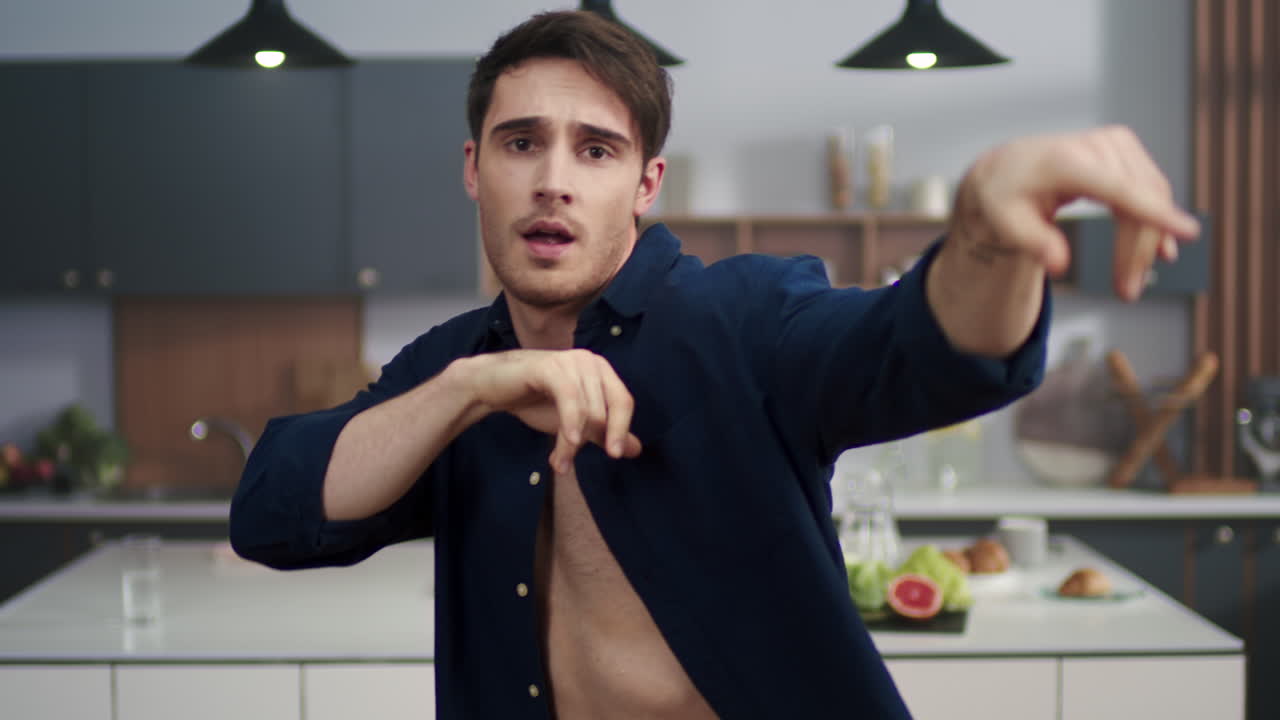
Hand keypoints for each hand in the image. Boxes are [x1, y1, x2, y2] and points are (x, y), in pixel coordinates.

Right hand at [463, 349, 640, 472]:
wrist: (492, 386)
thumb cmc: (535, 400)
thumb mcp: (575, 422)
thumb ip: (603, 433)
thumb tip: (636, 450)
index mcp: (601, 371)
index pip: (623, 402)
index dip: (622, 430)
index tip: (616, 456)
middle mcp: (590, 361)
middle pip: (605, 409)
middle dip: (589, 441)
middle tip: (567, 464)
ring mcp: (570, 361)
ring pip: (586, 409)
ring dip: (572, 442)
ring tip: (559, 462)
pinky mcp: (550, 366)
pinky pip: (569, 397)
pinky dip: (571, 422)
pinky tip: (568, 442)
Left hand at [950, 125, 1200, 300]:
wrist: (1008, 167)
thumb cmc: (1005, 195)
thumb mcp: (1005, 222)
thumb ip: (1032, 242)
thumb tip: (1058, 265)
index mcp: (1067, 162)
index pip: (1118, 189)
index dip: (1154, 212)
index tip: (1188, 231)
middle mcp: (1097, 146)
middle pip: (1138, 202)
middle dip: (1138, 251)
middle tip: (1128, 292)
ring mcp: (1116, 145)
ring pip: (1151, 197)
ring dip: (1148, 242)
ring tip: (1131, 281)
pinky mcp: (1125, 150)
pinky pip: (1151, 189)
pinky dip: (1156, 221)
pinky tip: (1161, 251)